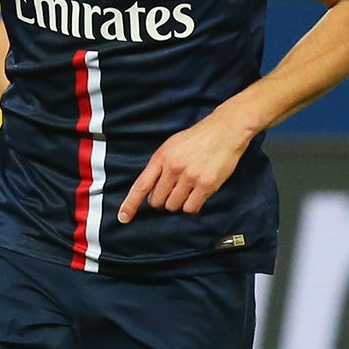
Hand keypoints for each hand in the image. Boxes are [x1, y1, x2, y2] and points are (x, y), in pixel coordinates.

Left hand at [117, 106, 255, 224]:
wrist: (225, 131)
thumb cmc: (197, 139)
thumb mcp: (171, 146)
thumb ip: (159, 166)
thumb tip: (150, 189)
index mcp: (161, 157)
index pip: (141, 186)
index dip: (130, 204)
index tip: (123, 218)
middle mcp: (173, 168)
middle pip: (157, 201)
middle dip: (162, 200)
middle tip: (173, 191)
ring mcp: (190, 177)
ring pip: (173, 206)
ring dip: (178, 203)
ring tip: (187, 189)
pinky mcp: (206, 185)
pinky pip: (191, 208)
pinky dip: (191, 206)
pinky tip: (196, 195)